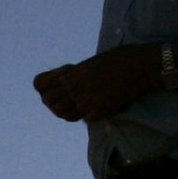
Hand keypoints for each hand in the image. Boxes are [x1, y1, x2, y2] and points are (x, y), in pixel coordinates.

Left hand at [32, 45, 157, 122]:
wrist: (137, 68)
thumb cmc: (116, 60)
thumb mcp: (88, 65)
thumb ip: (74, 76)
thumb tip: (64, 85)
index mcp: (70, 74)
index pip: (40, 85)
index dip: (43, 86)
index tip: (49, 86)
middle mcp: (74, 90)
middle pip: (49, 101)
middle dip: (52, 99)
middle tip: (62, 97)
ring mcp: (85, 103)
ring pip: (63, 113)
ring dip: (65, 109)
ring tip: (74, 102)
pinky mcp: (97, 113)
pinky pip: (82, 117)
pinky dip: (83, 113)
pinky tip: (91, 105)